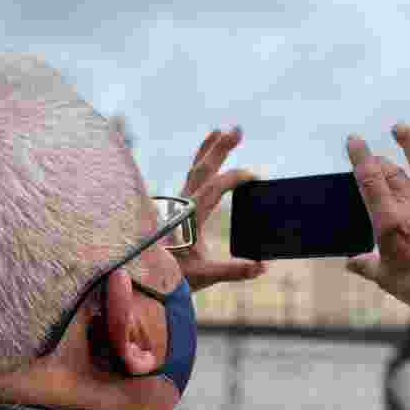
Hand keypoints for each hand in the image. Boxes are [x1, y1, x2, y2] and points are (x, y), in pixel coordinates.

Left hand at [174, 127, 266, 291]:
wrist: (147, 280)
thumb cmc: (175, 278)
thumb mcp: (206, 275)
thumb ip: (234, 271)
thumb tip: (261, 267)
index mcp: (190, 218)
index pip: (215, 188)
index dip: (235, 178)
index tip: (254, 176)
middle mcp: (182, 206)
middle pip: (202, 169)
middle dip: (220, 148)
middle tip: (237, 130)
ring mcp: (179, 205)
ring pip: (194, 170)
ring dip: (209, 150)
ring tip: (221, 131)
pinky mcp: (178, 209)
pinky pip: (191, 178)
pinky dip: (202, 163)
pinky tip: (209, 157)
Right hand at [344, 124, 409, 310]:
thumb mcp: (382, 277)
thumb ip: (364, 265)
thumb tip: (351, 263)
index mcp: (389, 222)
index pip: (369, 178)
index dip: (360, 155)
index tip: (354, 141)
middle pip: (391, 171)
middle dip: (379, 161)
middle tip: (374, 162)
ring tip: (401, 128)